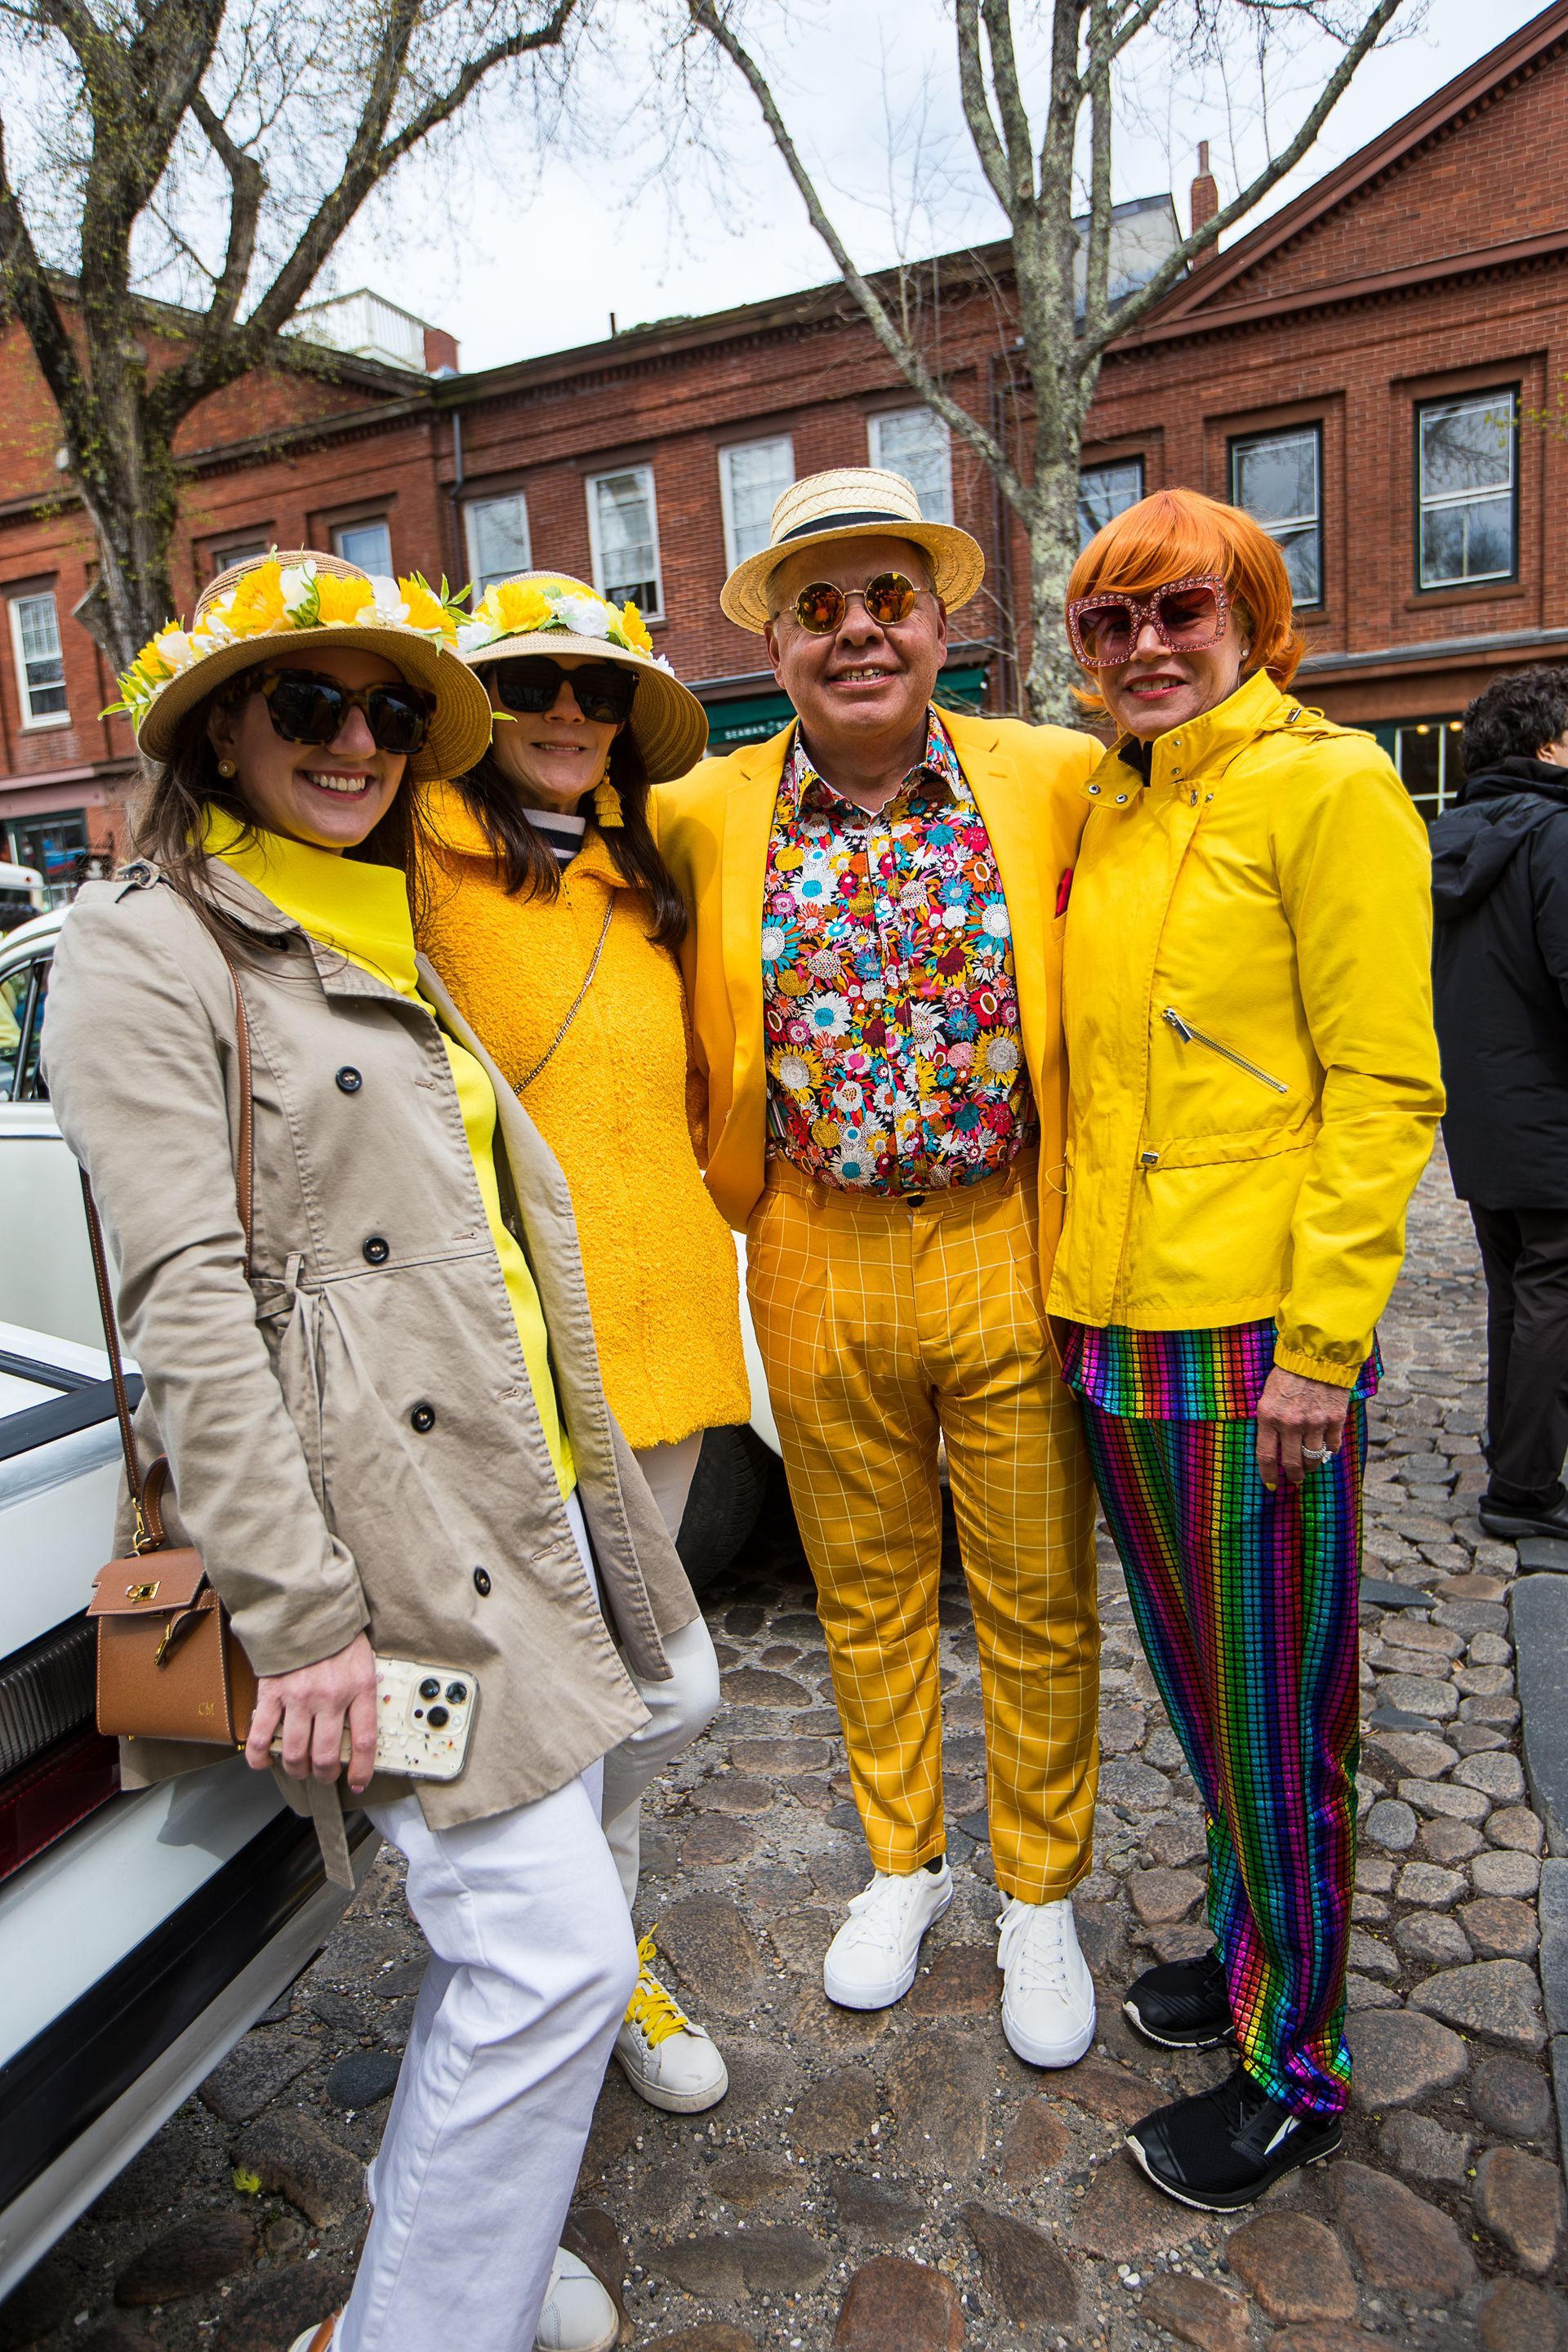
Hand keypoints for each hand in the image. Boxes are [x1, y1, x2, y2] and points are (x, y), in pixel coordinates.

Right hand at [244, 1632, 377, 1794]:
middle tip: (322, 1775)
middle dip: (323, 1775)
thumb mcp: (364, 1661)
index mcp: (359, 1687)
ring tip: (299, 1769)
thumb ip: (362, 1692)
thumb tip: (359, 1725)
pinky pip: (261, 1736)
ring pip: (295, 1753)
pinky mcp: (272, 1693)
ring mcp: (298, 1697)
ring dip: (297, 1769)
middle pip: (325, 1755)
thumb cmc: (337, 1634)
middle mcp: (330, 1696)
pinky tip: (263, 1762)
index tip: (357, 1782)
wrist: (307, 1605)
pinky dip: (260, 1757)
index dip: (361, 1769)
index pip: (364, 1741)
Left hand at [1255, 1366, 1350, 1490]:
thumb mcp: (1268, 1395)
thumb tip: (1274, 1447)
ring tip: (1310, 1465)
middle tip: (1295, 1479)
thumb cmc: (1288, 1374)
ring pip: (1313, 1458)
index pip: (1266, 1455)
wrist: (1316, 1355)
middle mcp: (1291, 1423)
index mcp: (1268, 1416)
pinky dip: (1329, 1450)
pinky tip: (1326, 1449)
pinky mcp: (1334, 1419)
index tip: (1271, 1485)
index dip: (1268, 1474)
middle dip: (1293, 1475)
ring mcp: (1314, 1422)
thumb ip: (1270, 1421)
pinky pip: (1332, 1446)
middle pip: (1292, 1463)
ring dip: (1311, 1465)